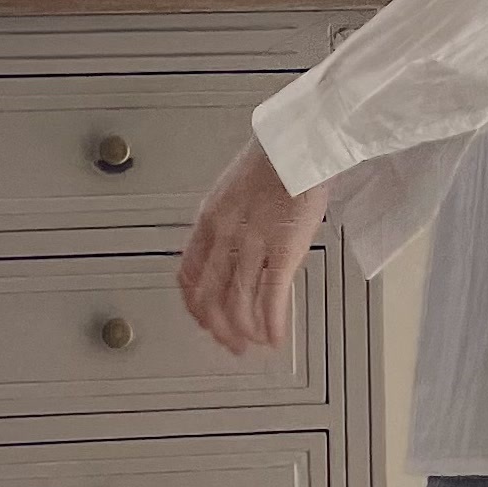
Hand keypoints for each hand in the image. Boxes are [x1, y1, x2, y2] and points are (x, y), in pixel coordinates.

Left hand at [179, 138, 329, 355]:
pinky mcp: (284, 249)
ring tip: (255, 343)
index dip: (194, 305)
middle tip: (230, 345)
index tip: (203, 320)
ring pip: (237, 303)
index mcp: (208, 221)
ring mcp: (252, 244)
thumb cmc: (274, 159)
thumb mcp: (235, 191)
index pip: (189, 276)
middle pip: (209, 297)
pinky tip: (276, 337)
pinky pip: (273, 297)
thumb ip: (229, 224)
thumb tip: (232, 248)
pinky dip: (272, 324)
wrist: (298, 141)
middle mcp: (224, 236)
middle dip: (218, 329)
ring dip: (245, 332)